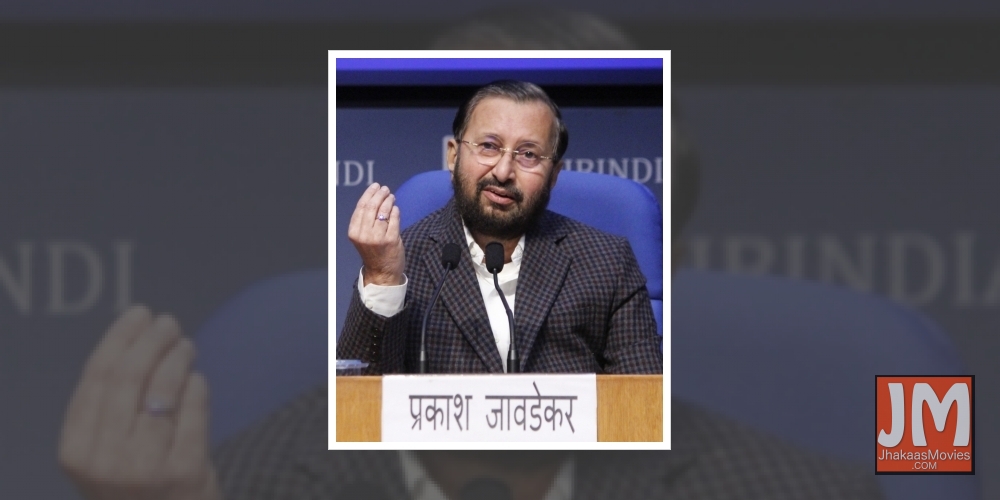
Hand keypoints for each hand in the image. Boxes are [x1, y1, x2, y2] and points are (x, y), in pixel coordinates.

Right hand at [59, 305, 221, 499]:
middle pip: (129, 377)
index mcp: (76, 450)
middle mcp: (105, 460)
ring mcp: (146, 467)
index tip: (138, 315)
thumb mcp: (103, 453)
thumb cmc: (135, 483)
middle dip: (151, 340)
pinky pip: (193, 411)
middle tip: (167, 322)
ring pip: (163, 390)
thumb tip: (132, 339)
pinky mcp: (185, 470)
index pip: (97, 377)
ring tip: (185, 346)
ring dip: (177, 358)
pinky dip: (196, 388)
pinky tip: (197, 378)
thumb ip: (108, 408)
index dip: (119, 339)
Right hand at [347, 182, 405, 285]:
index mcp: (354, 232)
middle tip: (386, 189)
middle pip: (372, 207)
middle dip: (380, 194)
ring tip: (391, 197)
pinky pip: (394, 219)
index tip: (375, 186)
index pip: (361, 207)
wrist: (382, 273)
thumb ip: (366, 220)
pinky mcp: (391, 240)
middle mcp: (364, 234)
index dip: (369, 194)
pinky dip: (395, 211)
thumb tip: (375, 197)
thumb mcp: (363, 236)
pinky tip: (395, 208)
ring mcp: (378, 237)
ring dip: (388, 201)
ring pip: (383, 211)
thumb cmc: (373, 252)